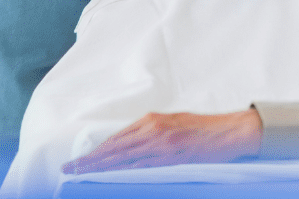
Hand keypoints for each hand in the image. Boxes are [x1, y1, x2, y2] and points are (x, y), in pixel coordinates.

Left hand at [63, 110, 262, 174]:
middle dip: (89, 160)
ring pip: (121, 159)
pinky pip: (140, 168)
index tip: (81, 159)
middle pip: (114, 148)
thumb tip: (131, 145)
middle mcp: (152, 130)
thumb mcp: (174, 122)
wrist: (230, 131)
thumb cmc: (205, 128)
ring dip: (98, 168)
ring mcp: (160, 145)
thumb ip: (152, 132)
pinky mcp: (170, 158)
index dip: (97, 151)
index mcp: (152, 120)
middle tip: (69, 168)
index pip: (117, 138)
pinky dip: (122, 174)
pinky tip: (108, 179)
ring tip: (80, 175)